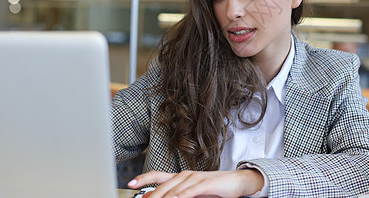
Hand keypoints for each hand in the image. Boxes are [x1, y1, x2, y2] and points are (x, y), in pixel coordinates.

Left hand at [127, 169, 263, 197]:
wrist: (236, 181)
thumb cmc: (214, 188)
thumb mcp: (192, 193)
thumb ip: (176, 195)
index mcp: (180, 177)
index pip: (157, 175)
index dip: (143, 178)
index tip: (130, 183)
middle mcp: (185, 175)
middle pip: (163, 185)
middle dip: (150, 195)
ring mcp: (195, 178)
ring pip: (174, 189)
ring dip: (163, 197)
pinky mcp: (205, 183)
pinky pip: (190, 190)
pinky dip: (181, 195)